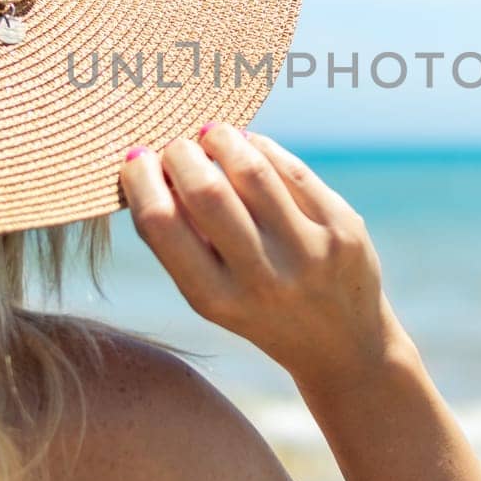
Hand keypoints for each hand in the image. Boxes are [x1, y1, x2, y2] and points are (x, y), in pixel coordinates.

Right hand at [120, 126, 416, 393]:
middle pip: (206, 191)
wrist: (344, 345)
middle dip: (180, 154)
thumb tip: (151, 164)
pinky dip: (261, 148)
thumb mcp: (214, 296)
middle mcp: (263, 277)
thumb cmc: (261, 309)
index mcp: (215, 299)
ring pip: (253, 170)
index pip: (161, 224)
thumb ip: (183, 242)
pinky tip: (248, 144)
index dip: (141, 180)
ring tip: (210, 135)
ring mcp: (309, 250)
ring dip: (222, 140)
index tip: (136, 160)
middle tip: (176, 147)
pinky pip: (292, 169)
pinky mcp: (342, 227)